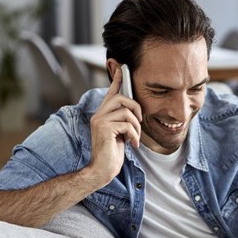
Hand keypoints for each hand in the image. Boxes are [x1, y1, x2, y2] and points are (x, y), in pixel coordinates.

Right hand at [86, 69, 141, 186]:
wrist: (102, 170)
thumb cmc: (112, 154)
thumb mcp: (120, 134)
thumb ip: (123, 121)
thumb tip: (134, 112)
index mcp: (102, 114)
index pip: (111, 93)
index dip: (117, 79)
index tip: (121, 67)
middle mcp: (98, 115)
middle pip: (122, 98)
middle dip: (136, 109)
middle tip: (139, 122)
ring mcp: (100, 121)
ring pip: (126, 111)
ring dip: (136, 126)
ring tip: (135, 138)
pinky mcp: (104, 129)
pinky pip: (127, 124)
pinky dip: (134, 135)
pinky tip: (132, 144)